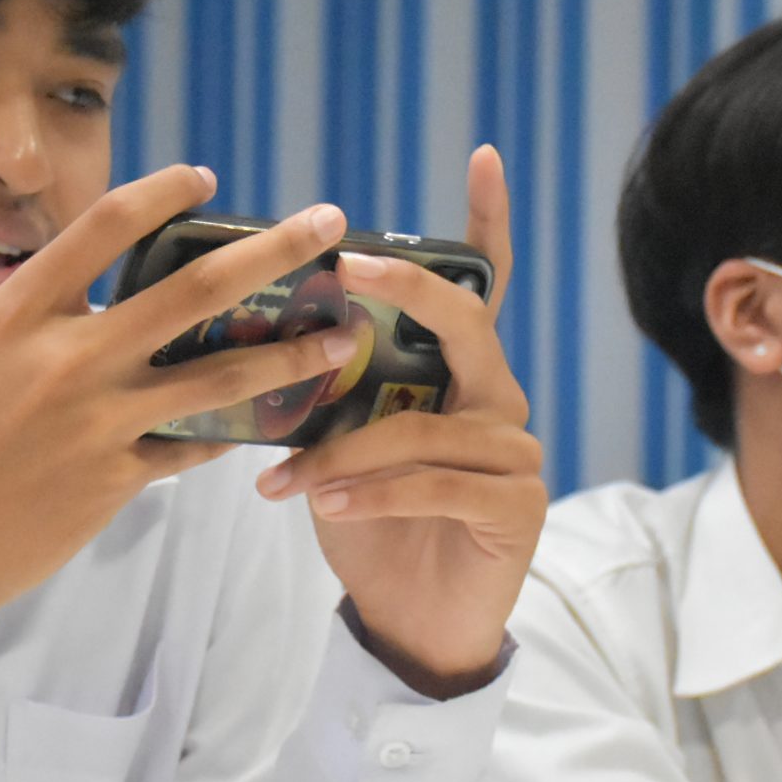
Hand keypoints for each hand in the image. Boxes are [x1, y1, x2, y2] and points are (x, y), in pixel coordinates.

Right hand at [0, 165, 362, 622]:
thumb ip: (54, 315)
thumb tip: (134, 288)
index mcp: (22, 310)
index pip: (106, 224)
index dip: (165, 192)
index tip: (207, 179)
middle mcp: (66, 355)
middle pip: (194, 287)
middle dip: (275, 251)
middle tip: (329, 223)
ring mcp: (99, 419)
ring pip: (222, 375)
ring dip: (293, 354)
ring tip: (341, 337)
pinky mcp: (119, 478)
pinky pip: (199, 444)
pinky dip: (239, 428)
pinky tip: (277, 414)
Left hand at [251, 147, 543, 695]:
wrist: (410, 626)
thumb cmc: (372, 529)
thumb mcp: (335, 453)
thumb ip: (327, 401)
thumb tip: (263, 348)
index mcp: (458, 377)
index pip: (480, 290)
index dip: (485, 224)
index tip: (482, 156)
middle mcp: (497, 401)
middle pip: (463, 326)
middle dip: (403, 290)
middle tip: (343, 274)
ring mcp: (517, 452)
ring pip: (425, 425)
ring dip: (347, 452)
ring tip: (288, 481)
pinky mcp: (519, 505)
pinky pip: (437, 481)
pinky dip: (374, 493)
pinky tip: (328, 507)